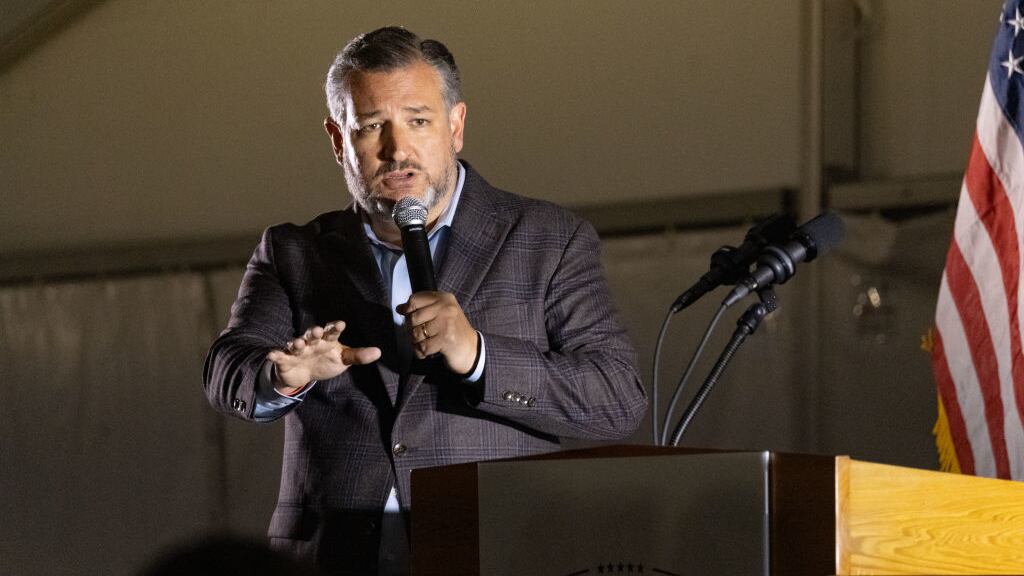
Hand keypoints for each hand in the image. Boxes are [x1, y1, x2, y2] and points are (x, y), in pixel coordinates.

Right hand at [266, 321, 380, 393]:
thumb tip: (379, 352)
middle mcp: (311, 341)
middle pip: (312, 334)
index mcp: (327, 340)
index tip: (341, 324)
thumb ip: (358, 356)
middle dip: (314, 332)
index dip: (335, 327)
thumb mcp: (342, 359)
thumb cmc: (325, 361)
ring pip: (296, 343)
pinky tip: (272, 354)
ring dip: (297, 342)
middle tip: (318, 330)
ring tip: (298, 343)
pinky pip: (279, 355)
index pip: (332, 331)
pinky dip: (275, 354)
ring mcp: (297, 349)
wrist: (303, 373)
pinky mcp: (285, 359)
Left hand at [397, 292, 477, 374]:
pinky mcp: (446, 339)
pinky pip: (423, 347)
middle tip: (421, 334)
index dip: (408, 310)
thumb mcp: (441, 313)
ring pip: (416, 333)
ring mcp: (447, 323)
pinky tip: (427, 351)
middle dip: (413, 329)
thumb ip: (422, 308)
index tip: (409, 317)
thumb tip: (400, 308)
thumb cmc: (453, 331)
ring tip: (426, 343)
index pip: (415, 299)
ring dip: (417, 342)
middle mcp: (446, 308)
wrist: (472, 349)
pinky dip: (421, 352)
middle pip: (413, 317)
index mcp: (444, 298)